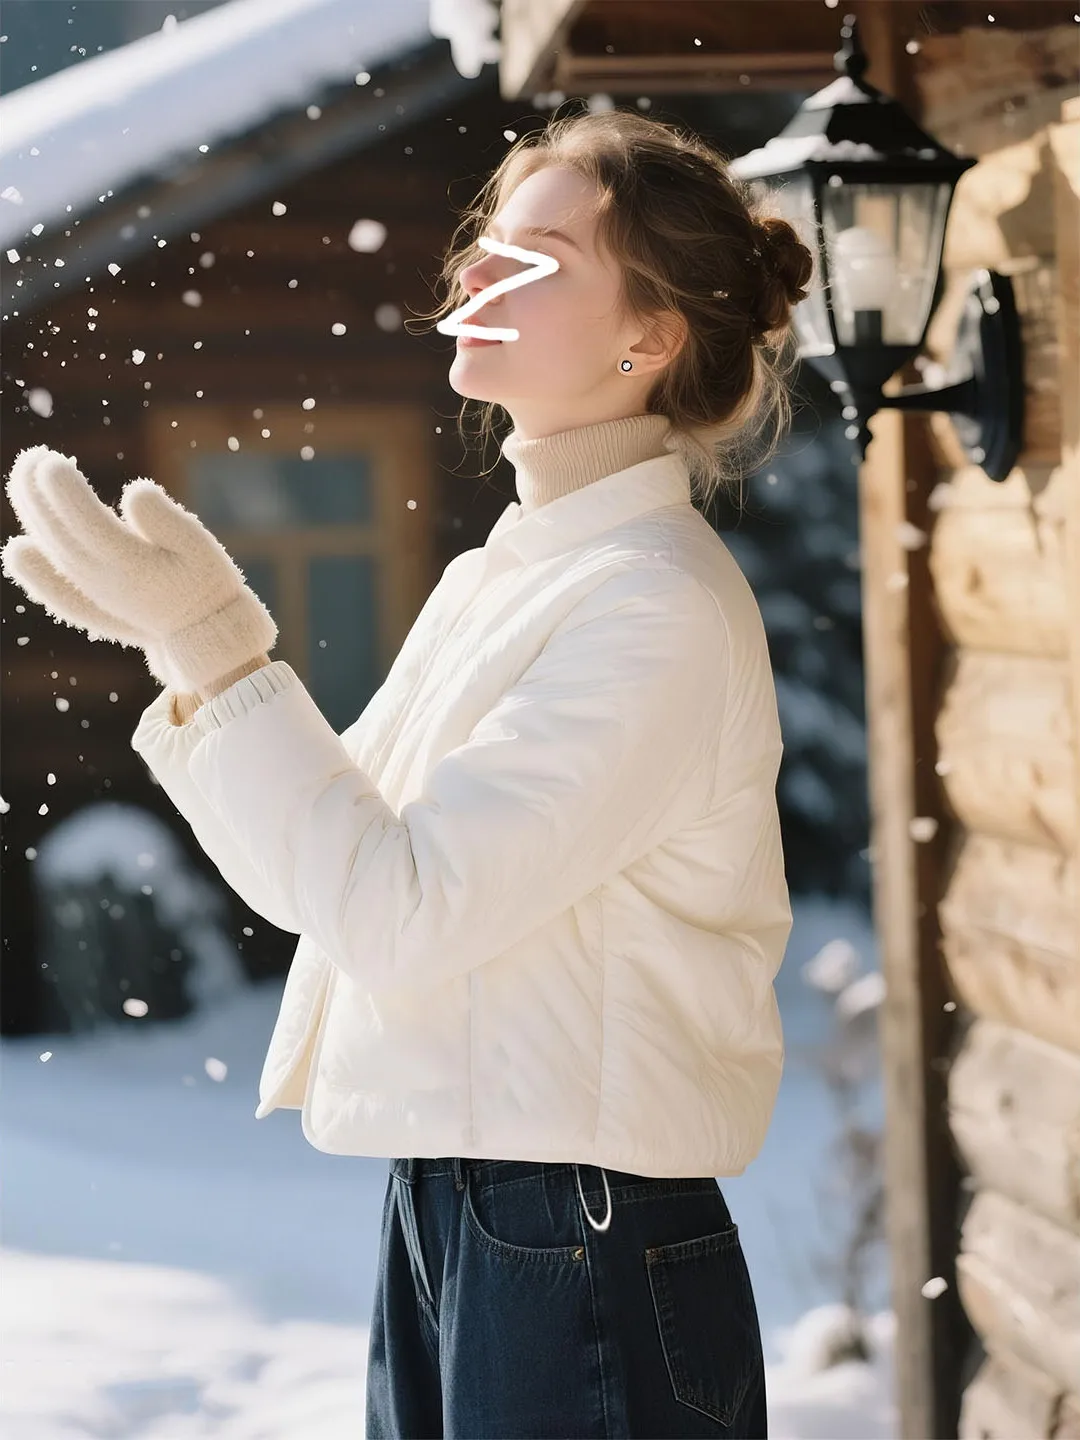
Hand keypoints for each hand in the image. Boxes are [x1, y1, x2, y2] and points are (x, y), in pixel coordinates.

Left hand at [1, 445, 276, 693]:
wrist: (204, 634)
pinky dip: (34, 556)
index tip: (51, 462)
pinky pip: (54, 572)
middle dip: (39, 493)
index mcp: (133, 564)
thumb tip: (134, 491)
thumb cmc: (206, 583)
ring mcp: (94, 588)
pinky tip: (19, 545)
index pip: (88, 523)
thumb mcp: (201, 547)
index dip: (66, 492)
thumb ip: (168, 520)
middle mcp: (105, 578)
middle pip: (60, 532)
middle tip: (31, 456)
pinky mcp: (92, 594)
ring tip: (24, 473)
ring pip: (53, 548)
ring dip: (33, 511)